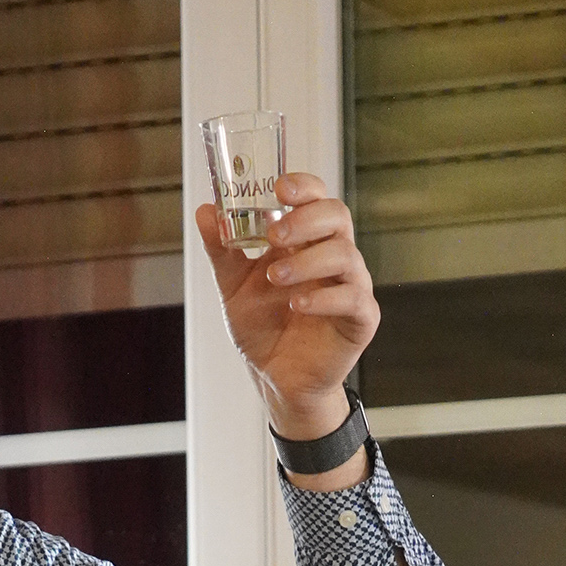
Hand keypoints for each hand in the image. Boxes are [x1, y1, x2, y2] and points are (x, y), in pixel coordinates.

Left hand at [197, 173, 379, 452]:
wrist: (276, 378)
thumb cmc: (263, 328)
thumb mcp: (234, 287)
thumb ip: (222, 251)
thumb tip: (205, 211)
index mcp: (307, 240)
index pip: (316, 198)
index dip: (303, 187)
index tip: (278, 188)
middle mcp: (333, 256)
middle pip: (336, 216)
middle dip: (305, 220)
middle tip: (273, 236)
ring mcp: (351, 285)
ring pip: (344, 255)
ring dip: (306, 262)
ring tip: (274, 279)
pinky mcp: (361, 318)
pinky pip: (352, 298)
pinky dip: (323, 298)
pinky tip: (296, 305)